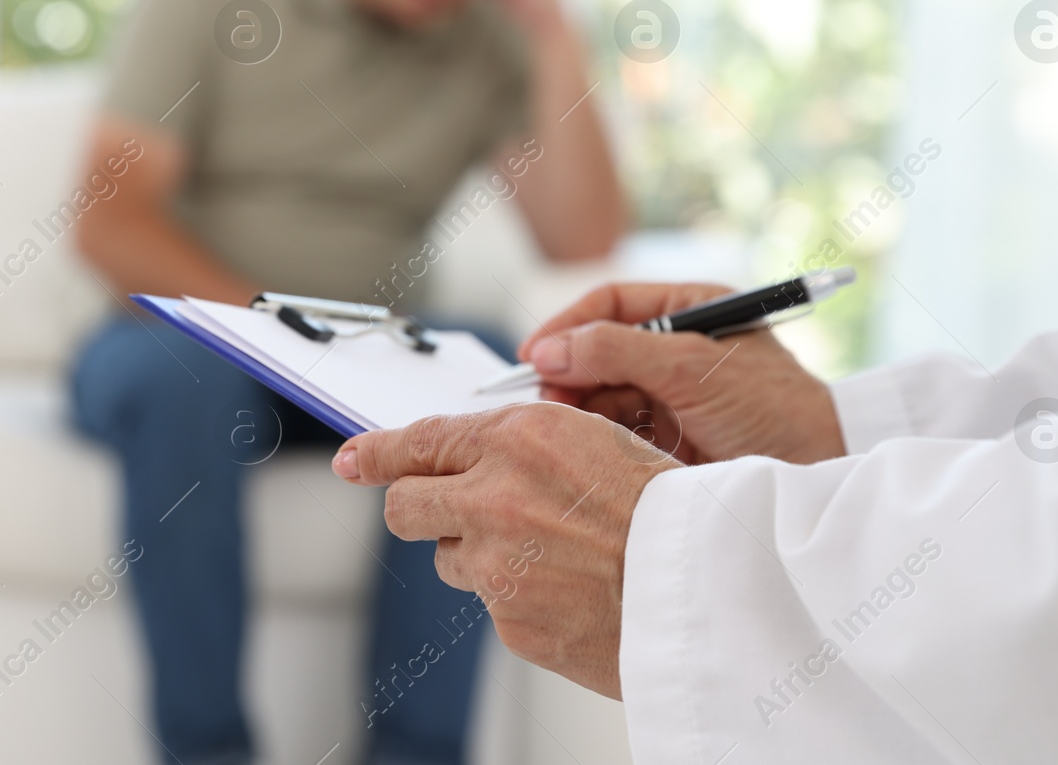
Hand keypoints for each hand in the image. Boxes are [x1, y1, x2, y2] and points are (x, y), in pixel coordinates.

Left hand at [331, 403, 675, 698]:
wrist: (705, 587)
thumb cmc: (666, 509)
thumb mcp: (593, 441)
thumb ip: (521, 445)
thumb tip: (464, 456)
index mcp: (520, 437)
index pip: (419, 441)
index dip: (376, 452)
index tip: (352, 459)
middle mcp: (496, 494)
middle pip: (405, 505)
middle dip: (416, 507)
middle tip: (441, 514)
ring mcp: (496, 563)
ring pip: (448, 559)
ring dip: (477, 555)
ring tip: (547, 554)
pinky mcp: (507, 619)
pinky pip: (490, 603)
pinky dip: (517, 597)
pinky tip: (566, 590)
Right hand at [517, 282, 847, 464]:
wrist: (820, 474)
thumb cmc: (772, 407)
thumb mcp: (691, 367)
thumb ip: (616, 350)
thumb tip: (547, 350)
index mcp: (691, 308)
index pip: (610, 303)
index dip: (568, 325)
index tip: (534, 355)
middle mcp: (679, 346)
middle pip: (600, 349)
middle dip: (569, 372)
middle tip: (544, 400)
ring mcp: (675, 392)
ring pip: (605, 392)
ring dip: (581, 407)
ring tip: (564, 427)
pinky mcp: (672, 437)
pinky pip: (620, 430)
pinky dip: (599, 436)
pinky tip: (588, 448)